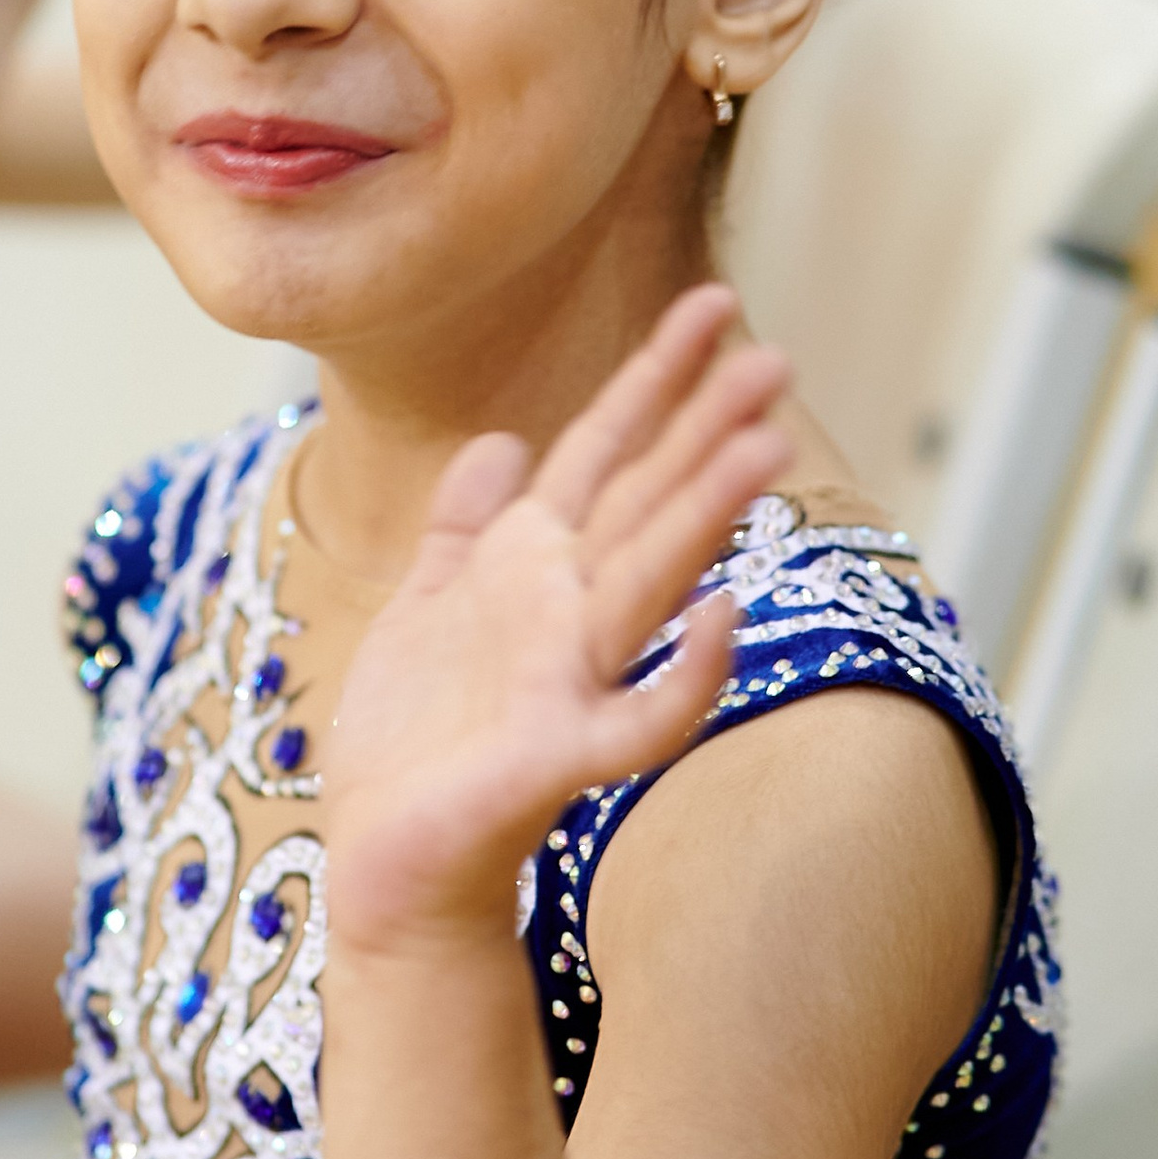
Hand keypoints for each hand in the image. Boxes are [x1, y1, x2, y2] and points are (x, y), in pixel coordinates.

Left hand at [323, 287, 791, 960]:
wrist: (382, 855)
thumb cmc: (410, 743)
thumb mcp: (421, 604)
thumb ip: (464, 526)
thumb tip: (505, 441)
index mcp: (529, 565)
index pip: (605, 448)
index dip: (655, 376)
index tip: (715, 302)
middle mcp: (562, 610)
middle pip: (645, 498)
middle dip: (706, 428)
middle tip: (775, 357)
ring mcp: (568, 679)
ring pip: (652, 581)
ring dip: (706, 518)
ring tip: (764, 449)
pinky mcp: (557, 754)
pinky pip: (641, 716)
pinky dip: (686, 675)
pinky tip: (724, 618)